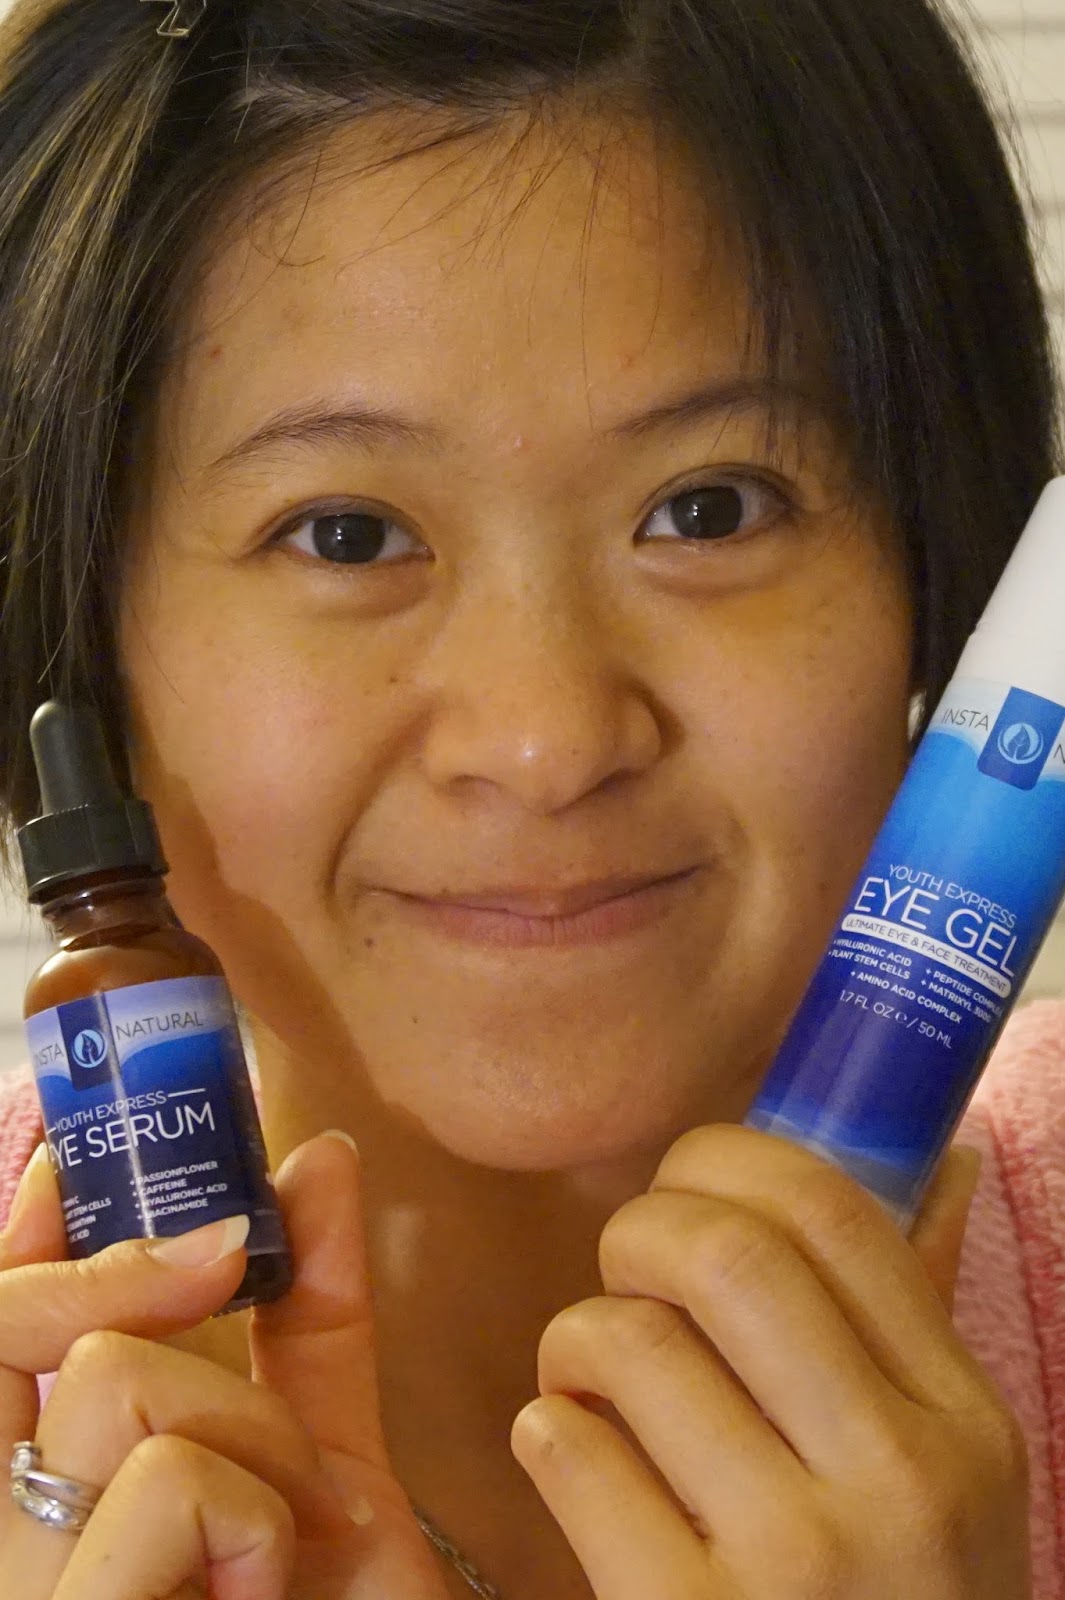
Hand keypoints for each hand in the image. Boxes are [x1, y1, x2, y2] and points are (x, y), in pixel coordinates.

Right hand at [0, 1132, 448, 1598]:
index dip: (15, 1236)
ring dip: (250, 1428)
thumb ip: (312, 1315)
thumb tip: (320, 1157)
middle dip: (124, 1267)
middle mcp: (0, 1535)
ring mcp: (17, 1585)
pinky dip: (255, 1512)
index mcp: (44, 1498)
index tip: (64, 1151)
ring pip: (113, 1378)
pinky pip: (163, 1478)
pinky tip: (263, 1589)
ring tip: (287, 1526)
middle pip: (10, 1329)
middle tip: (228, 1257)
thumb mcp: (323, 1461)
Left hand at [513, 1130, 1031, 1598]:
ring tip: (587, 1376)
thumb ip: (910, 1323)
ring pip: (629, 1345)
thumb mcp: (949, 1474)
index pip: (832, 1210)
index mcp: (962, 1419)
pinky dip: (546, 1432)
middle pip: (721, 1253)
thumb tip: (936, 1154)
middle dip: (640, 1230)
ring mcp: (794, 1565)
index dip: (728, 1158)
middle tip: (624, 1271)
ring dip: (576, 1337)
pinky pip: (569, 1455)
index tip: (687, 1180)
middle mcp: (896, 1481)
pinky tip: (572, 1458)